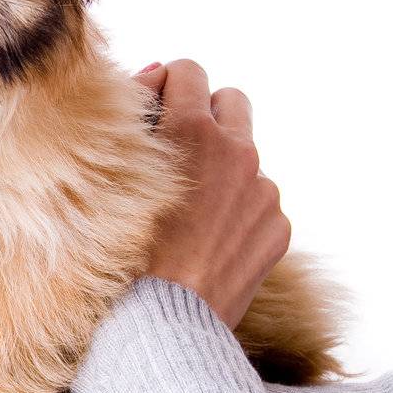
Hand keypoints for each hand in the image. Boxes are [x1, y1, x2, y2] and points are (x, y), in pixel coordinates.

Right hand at [135, 59, 289, 329]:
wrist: (162, 321)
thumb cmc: (122, 247)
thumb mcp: (115, 173)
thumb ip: (135, 115)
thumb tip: (155, 74)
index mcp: (193, 132)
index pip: (188, 72)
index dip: (166, 84)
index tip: (153, 107)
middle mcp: (237, 152)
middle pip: (231, 101)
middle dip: (206, 114)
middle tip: (177, 147)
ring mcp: (263, 190)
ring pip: (245, 157)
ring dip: (220, 168)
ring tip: (185, 210)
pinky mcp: (277, 226)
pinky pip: (258, 203)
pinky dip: (235, 212)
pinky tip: (205, 242)